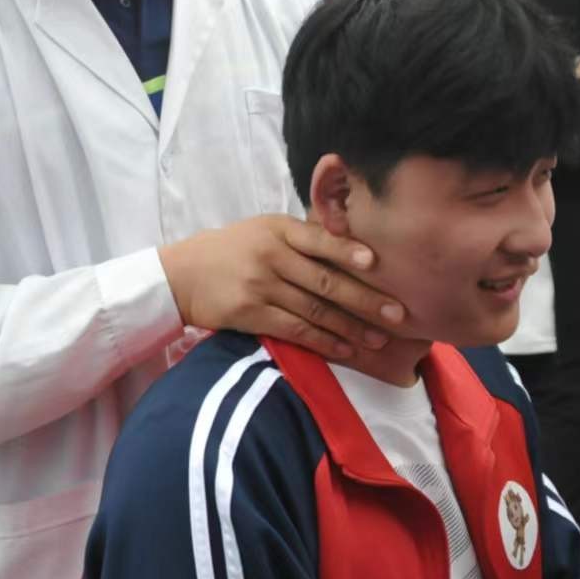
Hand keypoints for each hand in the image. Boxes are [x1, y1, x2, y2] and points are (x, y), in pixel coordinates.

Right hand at [160, 215, 407, 360]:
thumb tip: (353, 249)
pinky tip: (346, 349)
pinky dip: (324, 341)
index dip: (347, 251)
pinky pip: (296, 330)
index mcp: (278, 229)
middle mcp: (271, 255)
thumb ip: (301, 238)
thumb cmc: (233, 250)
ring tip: (379, 338)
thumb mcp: (263, 231)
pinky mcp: (251, 313)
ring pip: (315, 310)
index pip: (319, 239)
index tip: (375, 262)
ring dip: (351, 327)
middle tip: (397, 313)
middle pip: (325, 280)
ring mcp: (260, 286)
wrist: (182, 274)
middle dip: (364, 299)